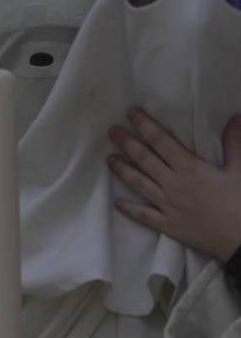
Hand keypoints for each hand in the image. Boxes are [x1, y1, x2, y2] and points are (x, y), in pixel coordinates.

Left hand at [108, 109, 240, 261]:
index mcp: (189, 167)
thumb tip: (236, 117)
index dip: (145, 125)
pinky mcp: (168, 225)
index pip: (161, 140)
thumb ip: (234, 143)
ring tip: (109, 159)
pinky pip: (144, 215)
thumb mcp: (240, 169)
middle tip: (111, 131)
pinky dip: (129, 209)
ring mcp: (167, 205)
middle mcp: (173, 183)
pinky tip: (117, 203)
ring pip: (139, 183)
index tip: (130, 113)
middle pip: (144, 159)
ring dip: (122, 170)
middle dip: (126, 143)